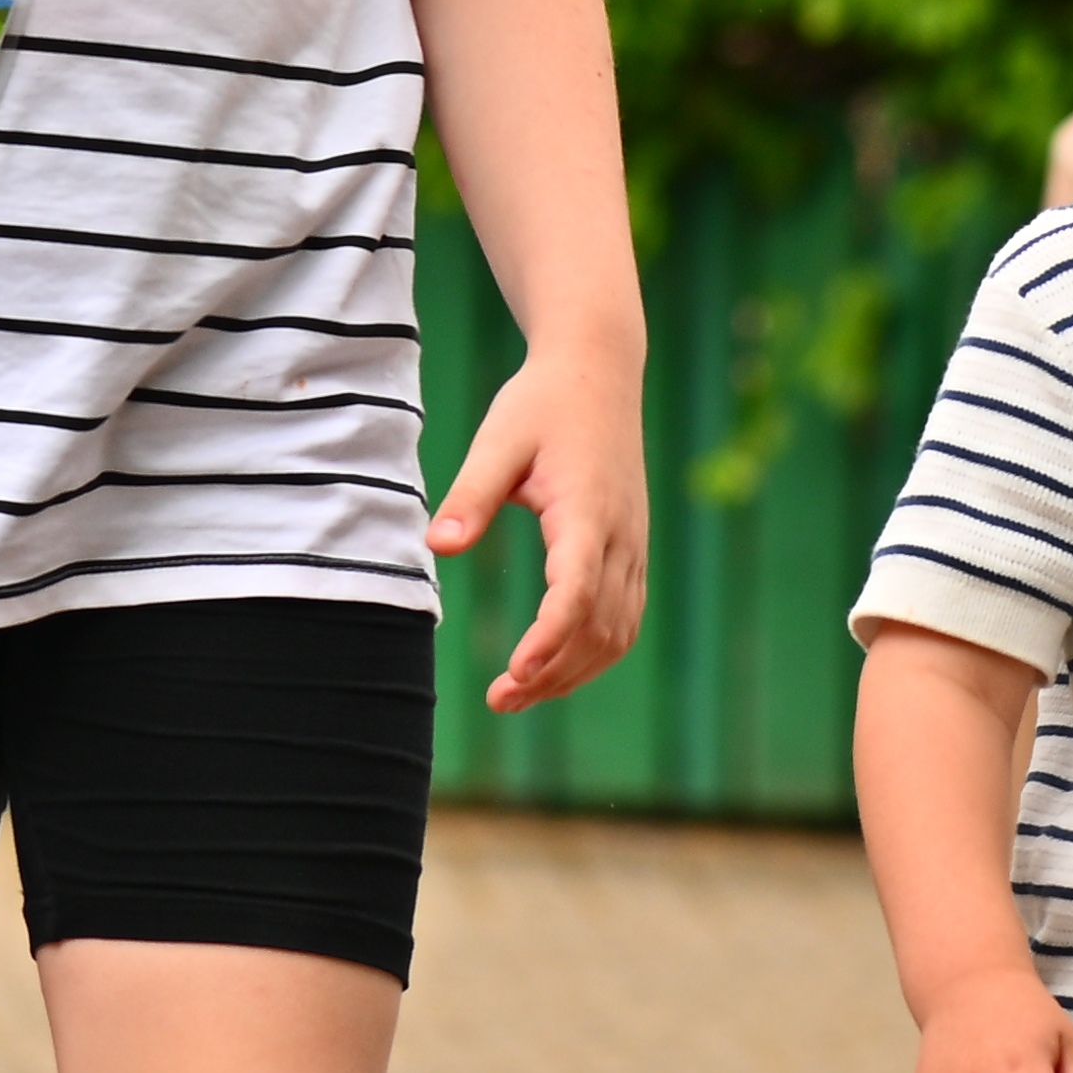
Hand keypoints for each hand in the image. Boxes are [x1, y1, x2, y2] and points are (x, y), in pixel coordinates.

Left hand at [431, 353, 648, 712]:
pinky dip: (594, 653)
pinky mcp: (633, 550)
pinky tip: (555, 669)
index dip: (549, 639)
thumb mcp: (497, 441)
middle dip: (552, 673)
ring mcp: (634, 546)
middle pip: (598, 627)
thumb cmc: (541, 404)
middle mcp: (620, 536)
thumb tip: (439, 548)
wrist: (598, 373)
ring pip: (618, 632)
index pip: (576, 591)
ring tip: (518, 694)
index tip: (515, 672)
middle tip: (498, 699)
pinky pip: (625, 618)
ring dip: (574, 672)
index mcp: (587, 510)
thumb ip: (470, 496)